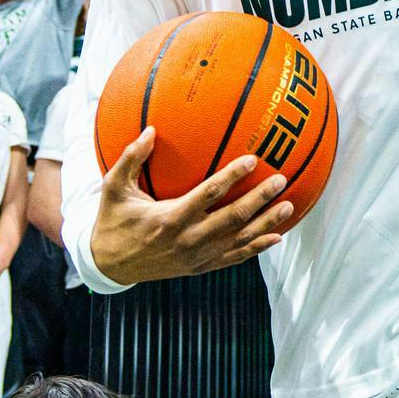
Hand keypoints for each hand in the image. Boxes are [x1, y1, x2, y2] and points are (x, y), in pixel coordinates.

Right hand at [89, 128, 294, 282]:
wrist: (110, 265)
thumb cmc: (113, 221)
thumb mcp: (113, 189)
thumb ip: (131, 159)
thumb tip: (150, 129)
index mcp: (169, 218)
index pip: (208, 194)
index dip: (231, 177)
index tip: (252, 160)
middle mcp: (188, 239)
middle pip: (232, 218)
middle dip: (259, 199)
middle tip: (280, 180)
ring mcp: (197, 257)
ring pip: (239, 239)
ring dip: (266, 222)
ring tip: (289, 205)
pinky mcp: (201, 267)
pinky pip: (234, 258)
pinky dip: (257, 248)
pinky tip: (276, 237)